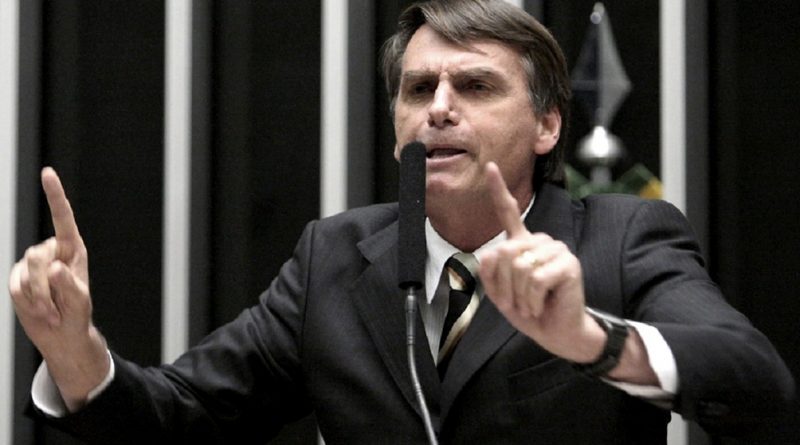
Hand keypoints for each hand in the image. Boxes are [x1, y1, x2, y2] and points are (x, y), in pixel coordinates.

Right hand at [9, 167, 108, 409]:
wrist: (61, 334)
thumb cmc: (76, 315)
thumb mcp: (78, 302)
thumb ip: (68, 285)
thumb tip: (55, 267)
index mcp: (73, 250)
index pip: (63, 219)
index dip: (55, 196)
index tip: (47, 173)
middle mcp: (52, 252)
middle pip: (38, 258)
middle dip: (45, 288)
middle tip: (56, 310)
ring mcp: (33, 264)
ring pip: (25, 274)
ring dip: (37, 299)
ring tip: (51, 312)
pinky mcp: (18, 277)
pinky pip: (15, 287)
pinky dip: (27, 303)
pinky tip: (39, 311)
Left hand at [477, 163, 604, 362]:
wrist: (556, 332)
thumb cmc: (529, 310)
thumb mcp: (499, 292)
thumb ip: (490, 270)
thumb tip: (494, 252)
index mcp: (522, 244)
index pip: (507, 212)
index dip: (497, 189)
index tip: (490, 166)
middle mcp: (539, 242)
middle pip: (504, 253)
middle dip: (504, 285)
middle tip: (518, 302)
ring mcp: (556, 250)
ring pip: (520, 267)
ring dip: (519, 295)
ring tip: (531, 304)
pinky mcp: (568, 264)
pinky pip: (536, 280)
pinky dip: (532, 300)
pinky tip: (541, 305)